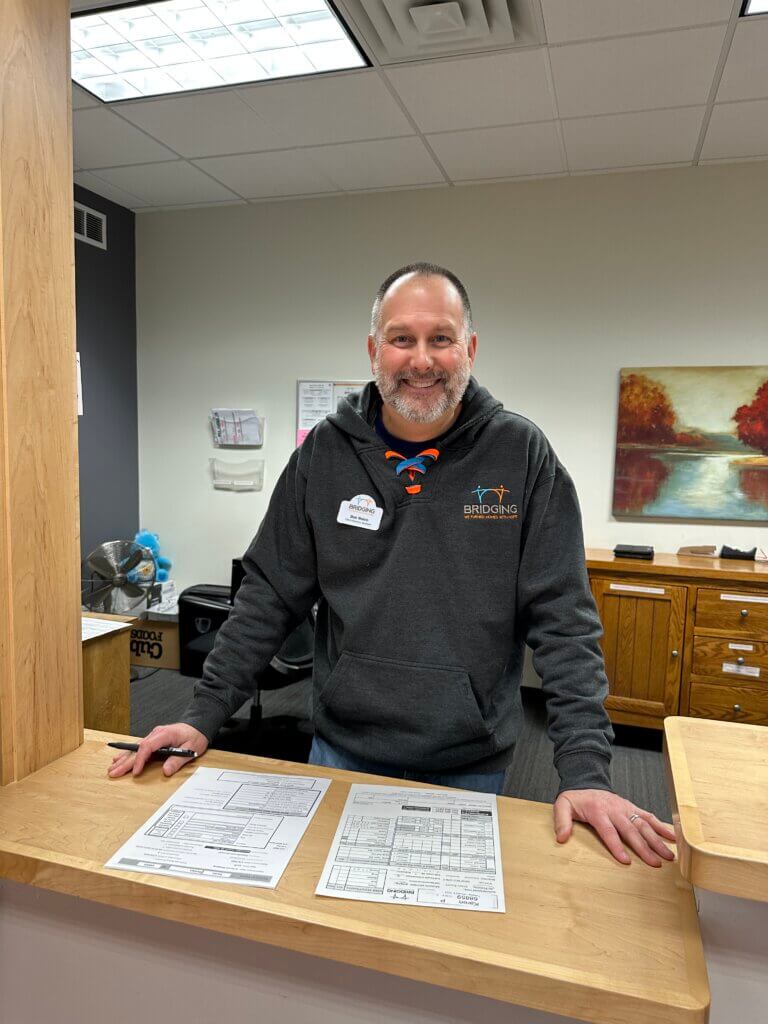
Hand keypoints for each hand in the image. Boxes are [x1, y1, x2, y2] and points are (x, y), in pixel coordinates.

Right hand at [108, 724, 208, 778]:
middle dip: (125, 762)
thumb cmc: (195, 736)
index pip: (148, 746)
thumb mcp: (191, 749)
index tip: (135, 772)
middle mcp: (156, 733)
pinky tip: (119, 759)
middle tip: (113, 773)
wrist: (198, 726)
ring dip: (124, 758)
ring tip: (112, 767)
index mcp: (165, 734)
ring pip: (135, 747)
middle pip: (138, 748)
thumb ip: (178, 760)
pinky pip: (139, 747)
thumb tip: (166, 771)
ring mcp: (153, 735)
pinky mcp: (153, 739)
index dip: (140, 760)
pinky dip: (129, 754)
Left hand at [554, 789, 675, 866]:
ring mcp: (626, 808)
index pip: (608, 831)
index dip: (617, 846)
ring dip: (657, 840)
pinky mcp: (632, 808)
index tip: (626, 861)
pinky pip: (649, 816)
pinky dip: (661, 826)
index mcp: (598, 811)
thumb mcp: (562, 806)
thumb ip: (561, 821)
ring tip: (669, 856)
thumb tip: (561, 838)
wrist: (586, 781)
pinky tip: (673, 838)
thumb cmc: (575, 799)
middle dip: (644, 848)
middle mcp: (615, 809)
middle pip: (630, 830)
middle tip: (655, 863)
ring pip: (643, 825)